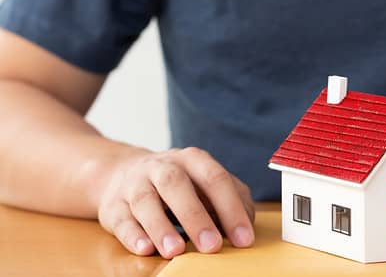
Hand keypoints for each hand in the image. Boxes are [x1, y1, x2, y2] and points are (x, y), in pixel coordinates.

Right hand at [97, 147, 254, 258]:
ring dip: (161, 227)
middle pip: (176, 185)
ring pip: (146, 202)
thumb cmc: (179, 185)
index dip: (231, 208)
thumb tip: (247, 222)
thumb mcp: (206, 184)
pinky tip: (145, 249)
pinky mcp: (113, 206)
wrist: (123, 174)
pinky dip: (132, 235)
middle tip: (212, 246)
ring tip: (176, 251)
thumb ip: (232, 198)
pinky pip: (121, 219)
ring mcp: (134, 184)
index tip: (243, 238)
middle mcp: (162, 167)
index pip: (215, 179)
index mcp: (193, 160)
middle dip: (196, 217)